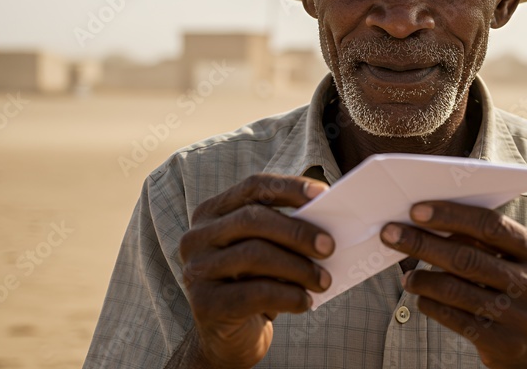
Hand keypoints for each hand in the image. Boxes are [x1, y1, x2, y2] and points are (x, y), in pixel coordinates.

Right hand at [177, 174, 334, 368]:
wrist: (228, 339)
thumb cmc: (255, 285)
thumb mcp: (267, 254)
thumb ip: (283, 234)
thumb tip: (325, 226)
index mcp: (212, 213)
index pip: (253, 187)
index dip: (289, 187)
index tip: (323, 193)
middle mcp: (197, 237)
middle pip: (252, 219)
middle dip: (296, 231)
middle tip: (330, 246)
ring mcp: (196, 270)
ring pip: (254, 255)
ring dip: (298, 267)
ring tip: (323, 280)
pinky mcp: (205, 304)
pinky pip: (254, 293)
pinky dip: (288, 296)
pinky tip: (306, 302)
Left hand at [380, 201, 526, 368]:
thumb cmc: (526, 297)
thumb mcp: (525, 266)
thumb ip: (492, 245)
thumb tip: (436, 222)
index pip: (491, 226)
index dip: (451, 216)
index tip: (417, 211)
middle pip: (467, 257)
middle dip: (422, 243)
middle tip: (392, 234)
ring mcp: (520, 317)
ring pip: (455, 290)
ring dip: (422, 279)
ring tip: (407, 275)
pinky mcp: (502, 343)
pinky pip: (454, 318)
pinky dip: (431, 304)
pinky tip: (422, 297)